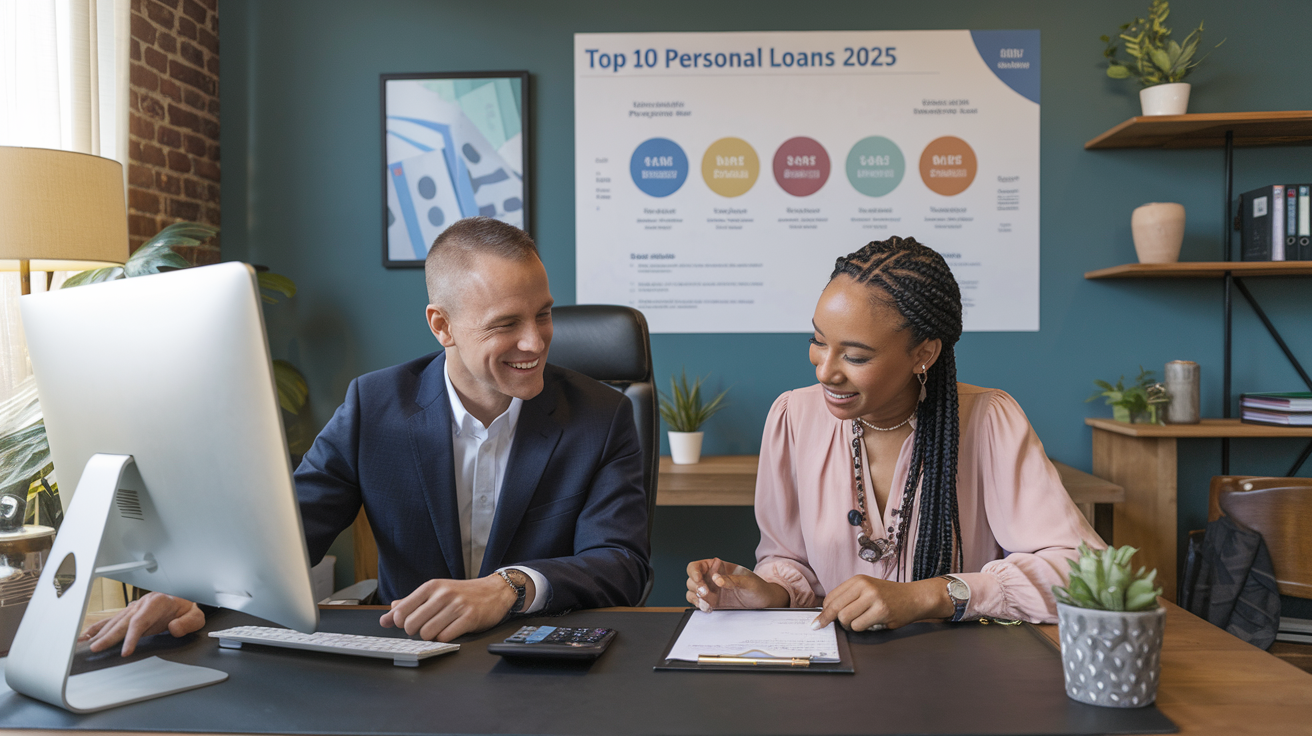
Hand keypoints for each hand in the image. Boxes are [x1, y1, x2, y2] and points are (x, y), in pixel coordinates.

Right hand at [79, 592, 204, 655]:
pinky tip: (87, 634)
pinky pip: (113, 619)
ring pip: (115, 621)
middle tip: (96, 648)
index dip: (131, 637)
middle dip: (109, 636)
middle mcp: (143, 603)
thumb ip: (187, 622)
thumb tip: (173, 628)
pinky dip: (99, 627)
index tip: (125, 651)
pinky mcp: (131, 612)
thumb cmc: (189, 608)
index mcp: (157, 602)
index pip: (140, 621)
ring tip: (86, 643)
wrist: (185, 596)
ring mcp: (135, 607)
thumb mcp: (196, 616)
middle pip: (123, 622)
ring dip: (100, 632)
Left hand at [379, 573, 529, 641]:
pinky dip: (445, 639)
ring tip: (440, 630)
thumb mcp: (435, 592)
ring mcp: (456, 605)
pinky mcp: (469, 618)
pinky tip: (451, 631)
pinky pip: (446, 637)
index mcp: (431, 587)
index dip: (399, 624)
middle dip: (415, 632)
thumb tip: (387, 616)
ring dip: (431, 637)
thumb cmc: (462, 594)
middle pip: (411, 625)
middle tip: (425, 628)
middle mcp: (442, 594)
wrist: (495, 591)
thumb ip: (410, 603)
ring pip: (427, 633)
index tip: (406, 625)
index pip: (401, 611)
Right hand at [685, 558, 788, 611]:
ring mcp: (711, 591)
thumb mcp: (748, 582)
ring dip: (696, 598)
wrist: (764, 603)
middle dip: (696, 587)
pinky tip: (708, 608)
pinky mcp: (712, 603)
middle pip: (692, 579)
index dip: (694, 572)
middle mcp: (711, 578)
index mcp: (717, 567)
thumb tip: (717, 579)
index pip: (697, 566)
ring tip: (707, 604)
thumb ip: (732, 580)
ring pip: (692, 592)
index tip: (698, 579)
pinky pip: (698, 603)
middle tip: (705, 593)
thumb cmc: (758, 587)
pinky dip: (699, 606)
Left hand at [810, 575, 953, 631]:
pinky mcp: (881, 611)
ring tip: (860, 622)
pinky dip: (861, 629)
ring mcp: (873, 598)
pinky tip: (871, 623)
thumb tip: (826, 614)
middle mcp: (864, 586)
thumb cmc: (888, 596)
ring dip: (850, 626)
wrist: (914, 597)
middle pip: (835, 609)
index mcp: (857, 580)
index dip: (824, 613)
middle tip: (839, 626)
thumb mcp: (867, 589)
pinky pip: (859, 626)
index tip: (819, 622)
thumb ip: (849, 598)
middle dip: (833, 621)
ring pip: (845, 619)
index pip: (830, 598)